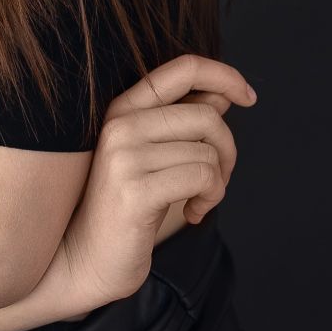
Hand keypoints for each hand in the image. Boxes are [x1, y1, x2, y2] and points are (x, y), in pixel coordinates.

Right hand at [53, 54, 256, 310]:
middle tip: (215, 182)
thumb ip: (185, 124)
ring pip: (208, 153)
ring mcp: (124, 156)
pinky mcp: (135, 190)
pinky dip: (209, 199)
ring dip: (216, 185)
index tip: (249, 96)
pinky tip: (191, 215)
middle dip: (227, 152)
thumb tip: (224, 94)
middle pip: (207, 117)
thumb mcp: (156, 158)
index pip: (182, 69)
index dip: (224, 74)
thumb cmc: (124, 211)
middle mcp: (120, 125)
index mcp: (123, 109)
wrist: (82, 261)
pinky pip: (202, 178)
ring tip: (196, 202)